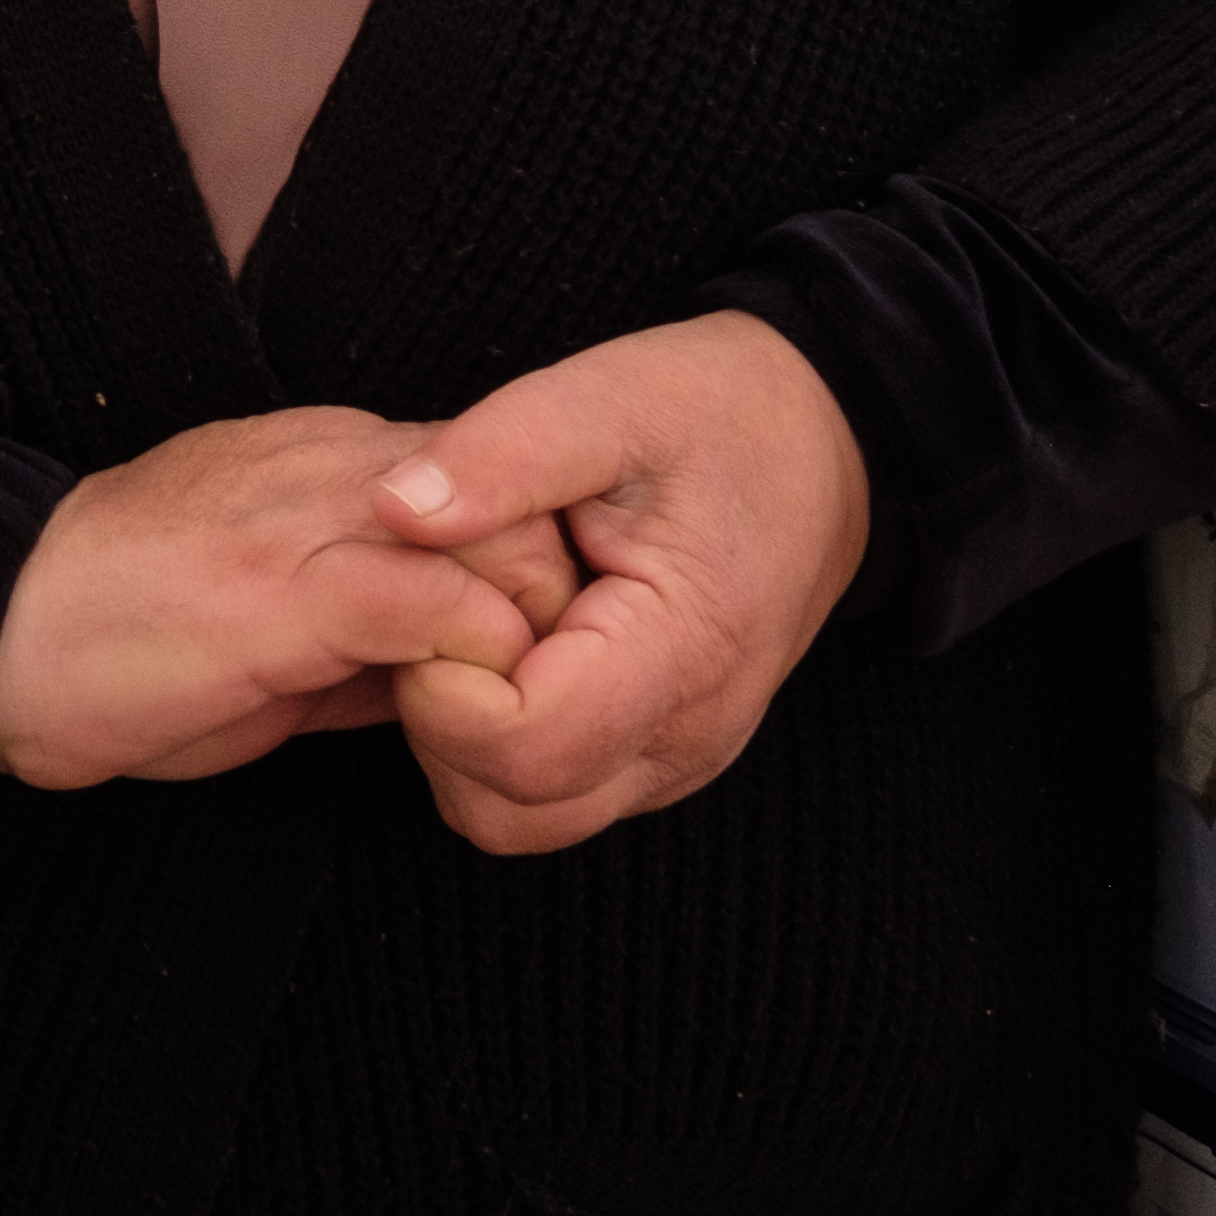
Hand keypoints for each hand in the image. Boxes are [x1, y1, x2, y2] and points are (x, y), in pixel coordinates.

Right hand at [0, 405, 574, 789]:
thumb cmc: (113, 636)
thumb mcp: (267, 617)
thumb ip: (365, 626)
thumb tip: (457, 669)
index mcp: (326, 458)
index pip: (496, 480)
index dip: (537, 571)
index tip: (535, 656)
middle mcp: (331, 462)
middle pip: (523, 497)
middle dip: (555, 602)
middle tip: (541, 692)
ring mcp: (307, 518)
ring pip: (498, 539)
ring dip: (527, 637)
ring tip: (507, 714)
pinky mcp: (283, 592)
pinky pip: (435, 607)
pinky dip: (474, 666)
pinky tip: (452, 719)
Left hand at [366, 311, 868, 856]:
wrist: (821, 451)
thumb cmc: (719, 417)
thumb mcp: (613, 396)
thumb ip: (504, 452)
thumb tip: (394, 508)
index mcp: (683, 652)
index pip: (524, 748)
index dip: (442, 683)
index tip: (437, 591)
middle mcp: (685, 738)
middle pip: (509, 809)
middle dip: (438, 720)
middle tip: (446, 606)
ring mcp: (673, 762)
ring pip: (517, 819)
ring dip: (460, 740)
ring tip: (475, 623)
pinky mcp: (654, 759)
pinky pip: (546, 797)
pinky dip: (494, 743)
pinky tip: (504, 645)